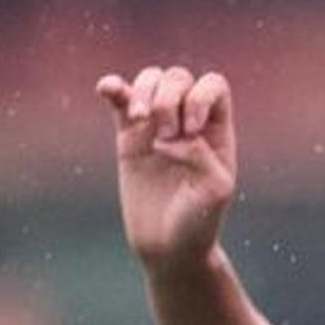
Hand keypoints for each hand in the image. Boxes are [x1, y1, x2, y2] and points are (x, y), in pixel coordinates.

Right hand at [96, 64, 240, 268]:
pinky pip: (120, 98)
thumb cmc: (200, 221)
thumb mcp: (214, 190)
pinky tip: (107, 89)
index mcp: (217, 130)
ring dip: (142, 91)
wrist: (169, 246)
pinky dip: (113, 87)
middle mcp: (189, 121)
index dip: (199, 96)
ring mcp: (157, 125)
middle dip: (168, 99)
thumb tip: (167, 137)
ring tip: (139, 121)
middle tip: (165, 139)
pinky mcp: (128, 136)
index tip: (191, 131)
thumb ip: (200, 155)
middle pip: (179, 78)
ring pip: (150, 80)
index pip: (213, 85)